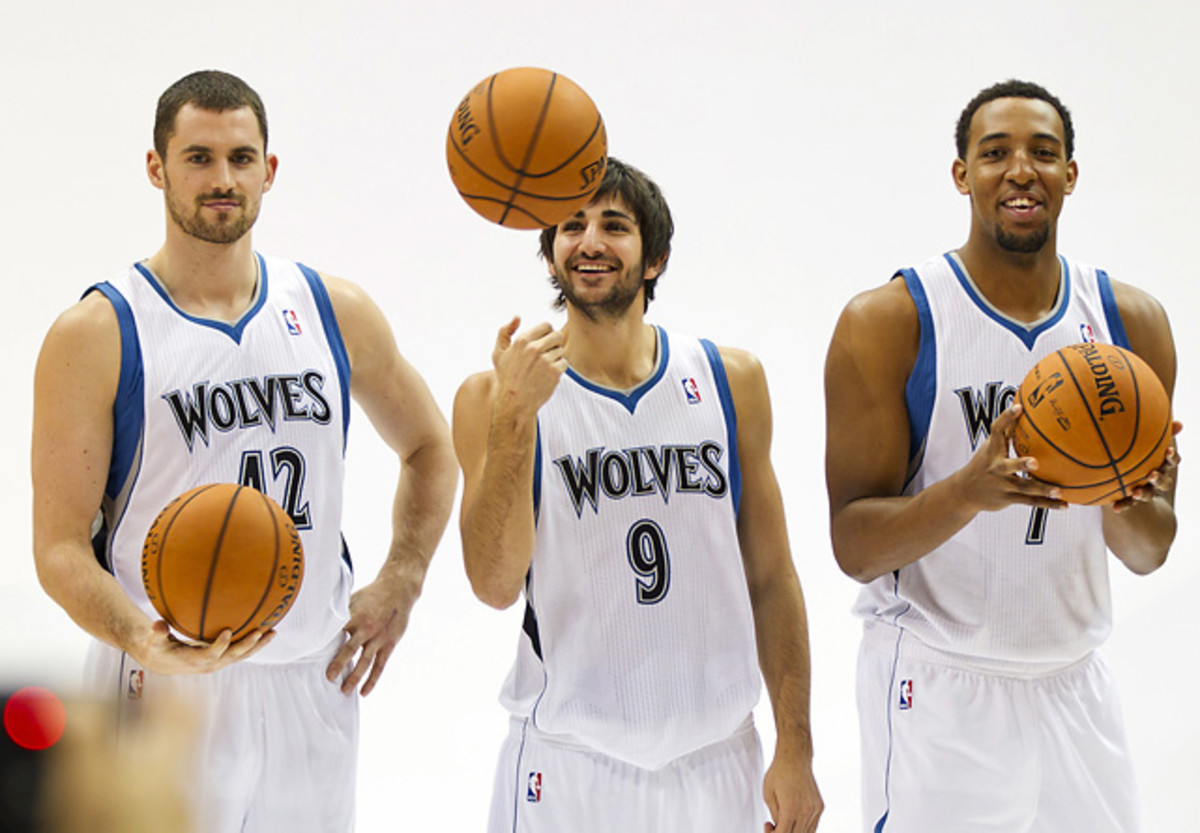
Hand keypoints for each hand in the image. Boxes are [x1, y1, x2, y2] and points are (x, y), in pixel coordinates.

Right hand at [132, 619, 274, 674]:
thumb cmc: (158, 648)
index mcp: (193, 660)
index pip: (209, 655)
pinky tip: (266, 630)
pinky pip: (241, 652)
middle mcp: (209, 663)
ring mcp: (218, 662)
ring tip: (273, 632)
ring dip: (258, 645)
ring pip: (241, 655)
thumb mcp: (153, 642)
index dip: (219, 646)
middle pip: (232, 657)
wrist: (163, 662)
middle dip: (246, 645)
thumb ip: (156, 634)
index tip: (228, 631)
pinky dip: (254, 643)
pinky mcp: (222, 658)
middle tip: (259, 632)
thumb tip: (158, 624)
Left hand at [326, 573, 415, 695]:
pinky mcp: (389, 644)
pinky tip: (364, 692)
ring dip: (355, 676)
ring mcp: (379, 637)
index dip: (325, 643)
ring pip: (365, 660)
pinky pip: (380, 665)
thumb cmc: (373, 593)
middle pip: (350, 649)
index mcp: (355, 615)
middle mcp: (367, 627)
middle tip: (328, 677)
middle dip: (338, 663)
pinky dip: (372, 679)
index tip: (312, 655)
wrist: (399, 589)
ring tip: (345, 690)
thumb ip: (340, 612)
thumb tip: (318, 620)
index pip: (336, 632)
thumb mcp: (354, 597)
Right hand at [491, 317, 566, 415]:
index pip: (547, 326)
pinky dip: (559, 369)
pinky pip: (564, 363)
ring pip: (561, 350)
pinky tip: (548, 375)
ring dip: (555, 358)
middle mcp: (534, 348)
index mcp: (522, 340)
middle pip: (557, 336)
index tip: (542, 344)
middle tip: (545, 356)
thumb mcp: (498, 353)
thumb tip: (517, 317)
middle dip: (554, 344)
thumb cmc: (507, 377)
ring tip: (543, 368)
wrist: (514, 402)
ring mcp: (545, 360)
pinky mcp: (554, 372)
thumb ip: (504, 332)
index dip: (546, 334)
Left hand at [763, 751, 822, 832]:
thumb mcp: (768, 796)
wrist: (794, 758)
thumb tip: (779, 827)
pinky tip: (793, 820)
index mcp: (791, 809)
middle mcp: (806, 811)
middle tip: (773, 826)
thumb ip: (774, 816)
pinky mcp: (820, 807)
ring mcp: (815, 810)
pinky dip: (803, 828)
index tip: (768, 826)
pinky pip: (813, 826)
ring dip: (793, 832)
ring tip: (783, 822)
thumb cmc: (779, 773)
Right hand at [958, 404, 1066, 512]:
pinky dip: (1047, 504)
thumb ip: (1006, 433)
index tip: (1019, 408)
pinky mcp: (1008, 499)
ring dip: (1041, 489)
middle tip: (1035, 463)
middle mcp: (995, 468)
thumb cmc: (983, 464)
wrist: (964, 492)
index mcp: (992, 451)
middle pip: (1007, 466)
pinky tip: (1064, 504)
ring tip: (1058, 490)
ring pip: (1023, 488)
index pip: (997, 431)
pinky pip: (1030, 502)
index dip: (1006, 418)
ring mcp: (1002, 485)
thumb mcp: (990, 448)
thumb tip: (1024, 409)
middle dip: (1021, 465)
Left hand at [1112, 421, 1181, 512]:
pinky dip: (1123, 505)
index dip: (1171, 457)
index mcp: (1161, 464)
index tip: (1168, 450)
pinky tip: (1115, 508)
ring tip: (1136, 492)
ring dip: (1144, 494)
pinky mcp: (1131, 499)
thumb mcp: (1143, 440)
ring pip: (1148, 495)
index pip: (1171, 460)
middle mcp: (1156, 479)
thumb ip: (1153, 431)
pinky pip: (1128, 503)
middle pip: (1164, 482)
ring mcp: (1146, 490)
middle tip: (1151, 474)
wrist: (1124, 473)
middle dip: (1159, 479)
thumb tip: (1176, 422)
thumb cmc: (1135, 449)